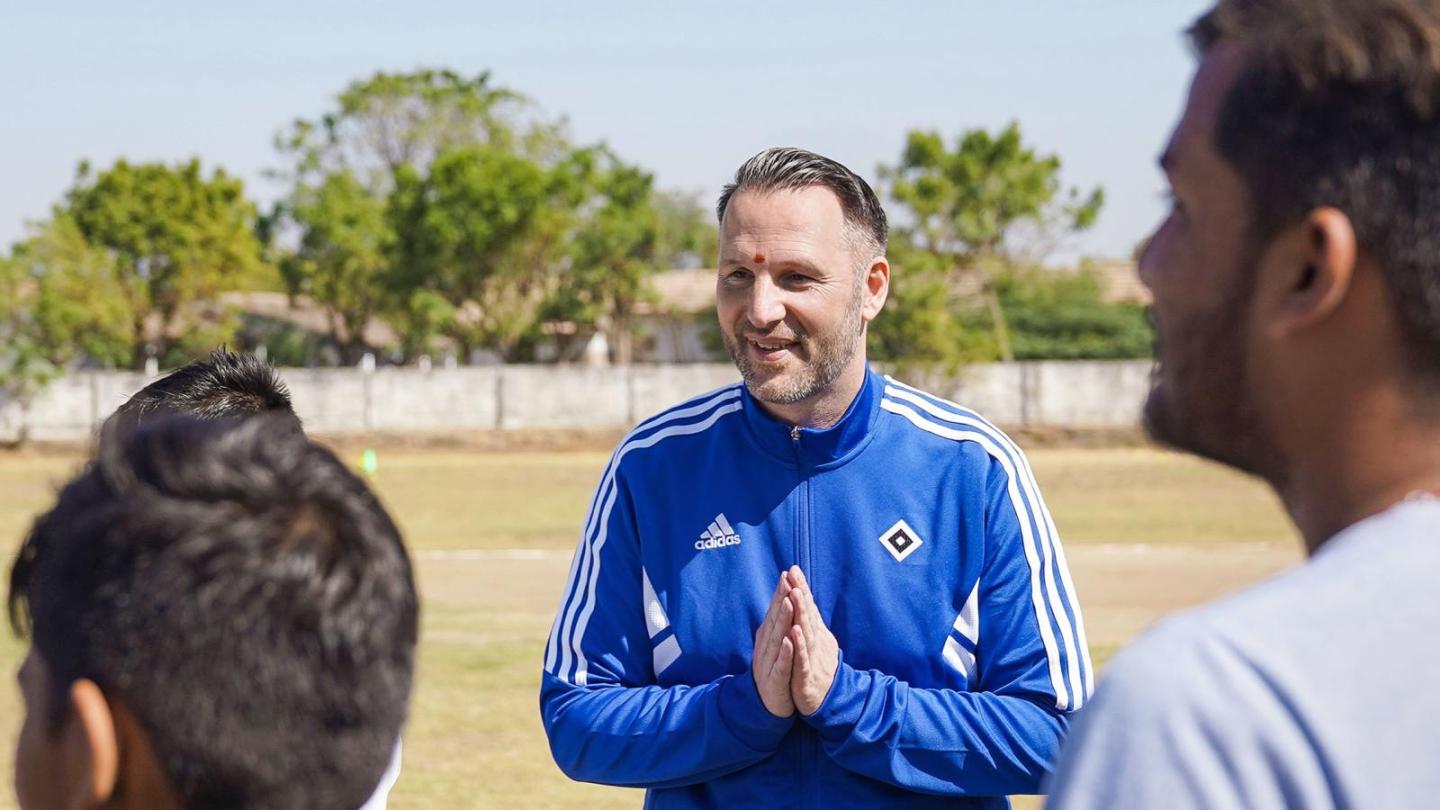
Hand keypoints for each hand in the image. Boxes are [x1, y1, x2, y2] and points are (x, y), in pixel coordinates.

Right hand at [752, 571, 795, 716]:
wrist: (767, 709)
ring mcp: (768, 665)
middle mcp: (765, 649)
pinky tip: (789, 641)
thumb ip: (776, 629)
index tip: (788, 573)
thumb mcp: (775, 649)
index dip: (780, 593)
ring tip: (789, 602)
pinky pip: (780, 666)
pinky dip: (785, 653)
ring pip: (776, 640)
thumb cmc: (775, 674)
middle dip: (780, 600)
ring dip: (782, 621)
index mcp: (767, 640)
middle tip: (787, 580)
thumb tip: (780, 604)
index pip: (774, 613)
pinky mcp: (773, 683)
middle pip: (773, 621)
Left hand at [786, 566, 839, 715]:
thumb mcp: (817, 643)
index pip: (808, 608)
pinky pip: (803, 659)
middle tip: (793, 574)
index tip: (793, 569)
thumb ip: (812, 622)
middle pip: (809, 615)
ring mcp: (814, 658)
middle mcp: (818, 642)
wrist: (831, 702)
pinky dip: (799, 645)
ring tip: (794, 594)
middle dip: (800, 594)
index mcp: (817, 634)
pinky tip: (794, 631)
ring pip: (807, 633)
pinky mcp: (809, 676)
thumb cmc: (820, 669)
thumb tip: (805, 599)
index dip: (801, 588)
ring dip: (801, 613)